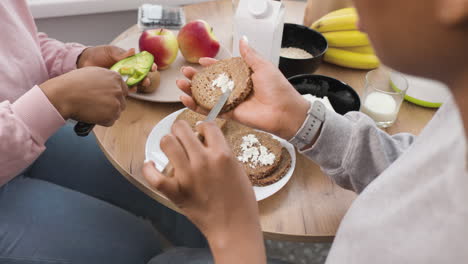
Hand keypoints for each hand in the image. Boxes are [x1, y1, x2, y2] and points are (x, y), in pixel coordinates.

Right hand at [40, 67, 127, 125]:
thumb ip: (105, 79)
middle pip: (121, 102)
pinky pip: (110, 121)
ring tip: (92, 109)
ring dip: (107, 113)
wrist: (63, 95)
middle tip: (97, 105)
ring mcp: (116, 103)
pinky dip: (102, 121)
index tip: (105, 98)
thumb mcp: (92, 73)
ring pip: (117, 112)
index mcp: (115, 77)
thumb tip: (111, 85)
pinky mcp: (111, 115)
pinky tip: (91, 114)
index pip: (123, 89)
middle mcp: (118, 89)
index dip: (113, 95)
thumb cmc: (72, 83)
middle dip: (112, 105)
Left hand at [77, 45, 157, 88]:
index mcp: (129, 59)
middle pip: (141, 75)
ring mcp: (123, 78)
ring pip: (136, 83)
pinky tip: (130, 89)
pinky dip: (129, 90)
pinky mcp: (116, 85)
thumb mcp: (110, 51)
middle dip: (146, 77)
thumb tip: (133, 51)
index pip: (142, 62)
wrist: (85, 61)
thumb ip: (121, 54)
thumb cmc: (98, 54)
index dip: (149, 65)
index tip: (153, 67)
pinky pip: (125, 89)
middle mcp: (128, 69)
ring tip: (139, 84)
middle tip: (146, 79)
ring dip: (140, 84)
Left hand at [142, 121, 265, 262]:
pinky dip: (149, 168)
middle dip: (181, 129)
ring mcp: (187, 176)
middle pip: (181, 129)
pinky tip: (151, 164)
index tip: (201, 131)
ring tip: (171, 149)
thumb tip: (206, 142)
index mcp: (222, 154)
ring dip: (168, 143)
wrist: (234, 227)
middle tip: (183, 136)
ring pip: (166, 143)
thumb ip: (222, 153)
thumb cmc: (241, 201)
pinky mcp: (176, 192)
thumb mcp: (238, 169)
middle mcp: (203, 161)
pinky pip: (153, 176)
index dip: (203, 127)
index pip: (207, 126)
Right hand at [176, 38, 309, 139]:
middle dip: (196, 77)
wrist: (284, 111)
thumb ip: (249, 55)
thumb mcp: (263, 66)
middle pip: (211, 82)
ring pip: (207, 96)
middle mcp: (235, 88)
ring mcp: (231, 102)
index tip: (201, 61)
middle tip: (184, 72)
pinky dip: (197, 106)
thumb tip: (242, 39)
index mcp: (243, 76)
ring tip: (181, 84)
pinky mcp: (229, 114)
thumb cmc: (278, 88)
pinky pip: (210, 110)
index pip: (222, 69)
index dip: (211, 65)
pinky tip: (186, 100)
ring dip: (192, 91)